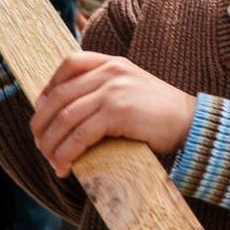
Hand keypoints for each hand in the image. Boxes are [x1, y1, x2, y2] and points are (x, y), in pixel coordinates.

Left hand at [30, 52, 196, 177]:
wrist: (190, 122)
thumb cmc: (159, 112)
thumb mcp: (130, 88)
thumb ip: (104, 89)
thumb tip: (65, 112)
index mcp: (112, 62)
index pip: (69, 63)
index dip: (49, 86)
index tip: (42, 109)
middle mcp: (110, 71)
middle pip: (60, 94)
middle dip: (43, 122)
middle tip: (39, 143)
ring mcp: (113, 90)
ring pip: (65, 117)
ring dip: (51, 143)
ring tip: (50, 160)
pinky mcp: (117, 113)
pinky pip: (80, 135)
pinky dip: (67, 154)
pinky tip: (65, 167)